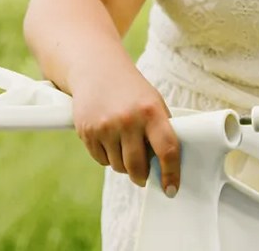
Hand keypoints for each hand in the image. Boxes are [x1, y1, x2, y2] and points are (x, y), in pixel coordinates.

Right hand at [70, 66, 179, 195]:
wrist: (96, 69)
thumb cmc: (131, 90)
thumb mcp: (152, 102)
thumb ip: (160, 130)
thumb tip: (166, 166)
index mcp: (151, 111)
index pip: (167, 149)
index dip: (171, 173)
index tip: (172, 189)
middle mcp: (128, 119)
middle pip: (138, 167)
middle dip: (142, 176)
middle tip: (144, 175)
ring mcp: (105, 126)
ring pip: (118, 166)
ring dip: (123, 163)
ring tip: (123, 144)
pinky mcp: (87, 131)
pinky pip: (101, 160)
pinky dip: (107, 156)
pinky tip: (108, 138)